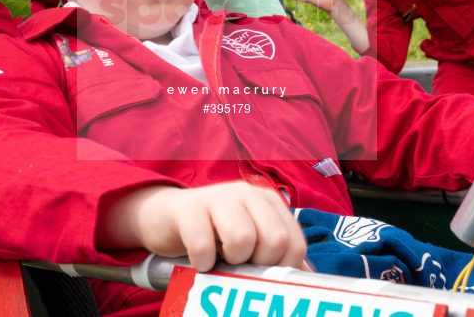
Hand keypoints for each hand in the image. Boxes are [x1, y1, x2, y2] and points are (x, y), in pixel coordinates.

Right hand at [104, 181, 307, 272]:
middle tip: (240, 266)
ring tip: (220, 260)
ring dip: (231, 261)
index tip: (261, 273)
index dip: (281, 270)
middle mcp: (248, 194)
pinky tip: (200, 261)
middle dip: (259, 265)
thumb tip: (309, 279)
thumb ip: (277, 255)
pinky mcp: (188, 208)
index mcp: (269, 202)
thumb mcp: (249, 240)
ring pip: (242, 237)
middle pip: (274, 239)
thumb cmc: (213, 234)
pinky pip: (202, 242)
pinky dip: (202, 261)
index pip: (295, 243)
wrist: (163, 217)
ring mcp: (218, 196)